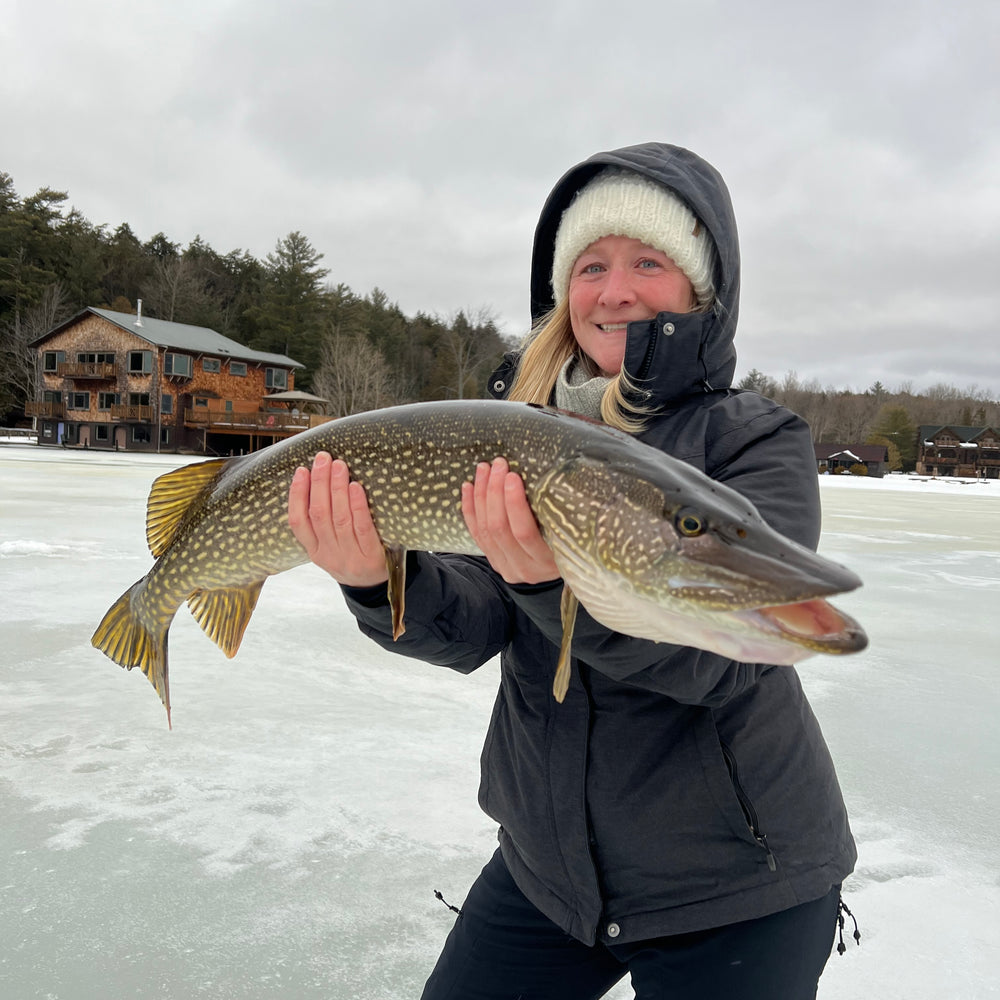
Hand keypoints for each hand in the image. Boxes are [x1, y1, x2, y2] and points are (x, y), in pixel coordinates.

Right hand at [287, 452, 388, 586]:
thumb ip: (321, 524)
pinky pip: (362, 528)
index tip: (301, 470)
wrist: (375, 587)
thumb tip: (316, 480)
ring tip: (339, 465)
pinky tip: (356, 487)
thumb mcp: (330, 547)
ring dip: (337, 489)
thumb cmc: (352, 556)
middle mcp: (329, 555)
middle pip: (319, 514)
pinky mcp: (371, 556)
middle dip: (319, 483)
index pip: (298, 521)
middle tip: (323, 458)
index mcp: (314, 551)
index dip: (297, 495)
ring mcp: (350, 557)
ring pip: (339, 519)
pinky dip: (357, 506)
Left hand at [461, 457, 559, 584]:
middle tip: (497, 465)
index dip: (514, 503)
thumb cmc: (571, 542)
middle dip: (494, 492)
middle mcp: (525, 568)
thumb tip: (548, 477)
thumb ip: (557, 514)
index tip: (512, 476)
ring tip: (483, 470)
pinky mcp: (494, 562)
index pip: (524, 532)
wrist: (558, 569)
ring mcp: (506, 567)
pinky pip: (476, 534)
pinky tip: (468, 487)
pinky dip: (470, 509)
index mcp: (548, 561)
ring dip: (481, 496)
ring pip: (485, 530)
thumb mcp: (570, 534)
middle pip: (499, 528)